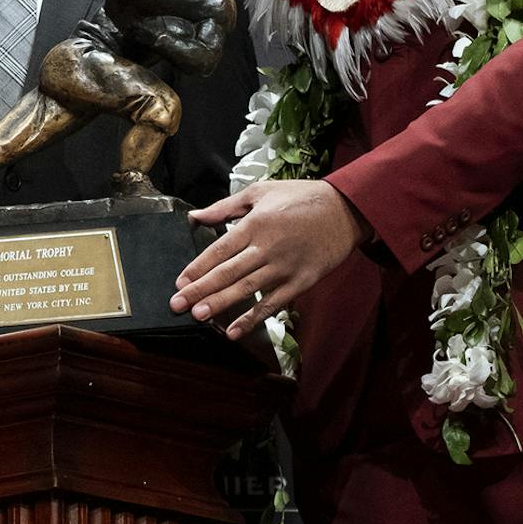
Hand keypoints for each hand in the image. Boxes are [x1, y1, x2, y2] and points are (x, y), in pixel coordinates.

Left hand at [171, 179, 369, 340]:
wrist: (345, 210)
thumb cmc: (301, 197)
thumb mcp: (261, 192)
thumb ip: (225, 206)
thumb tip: (195, 215)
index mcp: (255, 224)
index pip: (219, 251)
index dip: (197, 268)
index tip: (179, 283)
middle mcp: (267, 248)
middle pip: (227, 273)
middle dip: (200, 290)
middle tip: (177, 305)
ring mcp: (284, 268)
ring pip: (246, 290)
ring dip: (220, 305)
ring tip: (198, 316)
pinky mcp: (301, 282)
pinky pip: (272, 304)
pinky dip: (252, 319)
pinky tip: (234, 331)